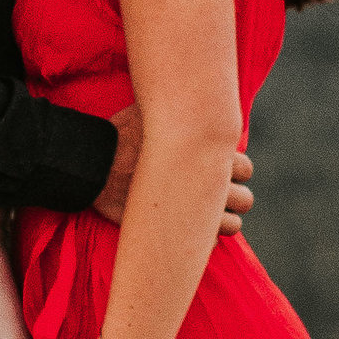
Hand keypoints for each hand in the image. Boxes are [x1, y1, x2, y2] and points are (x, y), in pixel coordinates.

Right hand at [96, 106, 250, 227]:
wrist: (93, 165)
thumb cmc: (121, 134)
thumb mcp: (153, 110)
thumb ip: (179, 110)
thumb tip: (187, 95)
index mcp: (210, 153)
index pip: (246, 168)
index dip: (235, 169)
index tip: (219, 170)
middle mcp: (211, 184)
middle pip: (244, 199)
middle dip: (234, 197)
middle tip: (213, 195)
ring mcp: (195, 211)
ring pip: (232, 225)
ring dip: (222, 221)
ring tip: (204, 217)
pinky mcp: (176, 232)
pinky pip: (207, 244)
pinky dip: (201, 239)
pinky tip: (186, 229)